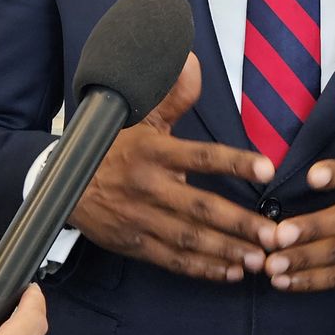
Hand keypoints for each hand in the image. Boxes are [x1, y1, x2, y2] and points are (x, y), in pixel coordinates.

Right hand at [69, 54, 276, 280]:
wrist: (60, 184)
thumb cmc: (113, 148)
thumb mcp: (141, 118)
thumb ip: (173, 95)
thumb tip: (193, 62)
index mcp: (153, 151)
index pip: (201, 155)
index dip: (235, 162)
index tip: (267, 169)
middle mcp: (147, 185)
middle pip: (200, 207)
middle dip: (239, 223)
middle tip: (273, 234)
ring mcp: (139, 218)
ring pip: (189, 238)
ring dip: (226, 251)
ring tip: (260, 258)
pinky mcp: (133, 243)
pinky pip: (172, 260)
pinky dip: (202, 268)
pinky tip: (230, 271)